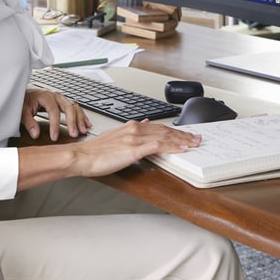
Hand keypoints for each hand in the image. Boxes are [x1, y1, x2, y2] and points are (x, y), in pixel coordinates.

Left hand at [21, 87, 90, 139]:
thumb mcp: (23, 111)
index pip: (54, 111)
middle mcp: (56, 96)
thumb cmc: (25, 100)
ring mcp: (62, 99)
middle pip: (69, 107)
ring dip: (80, 119)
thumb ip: (29, 123)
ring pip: (75, 107)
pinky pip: (76, 108)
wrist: (26, 93)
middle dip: (72, 122)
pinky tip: (86, 124)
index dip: (55, 125)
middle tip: (74, 134)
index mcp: (46, 97)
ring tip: (83, 130)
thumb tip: (36, 134)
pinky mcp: (64, 102)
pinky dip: (82, 116)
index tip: (55, 137)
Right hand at [71, 119, 202, 177]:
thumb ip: (131, 130)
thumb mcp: (115, 135)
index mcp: (131, 126)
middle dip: (183, 135)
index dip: (175, 131)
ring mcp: (135, 139)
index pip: (159, 127)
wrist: (83, 156)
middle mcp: (135, 129)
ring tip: (194, 143)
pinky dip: (172, 146)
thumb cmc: (96, 151)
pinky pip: (158, 146)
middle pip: (165, 131)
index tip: (186, 134)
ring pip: (164, 137)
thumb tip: (144, 123)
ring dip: (182, 140)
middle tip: (197, 138)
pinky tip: (181, 149)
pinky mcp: (134, 149)